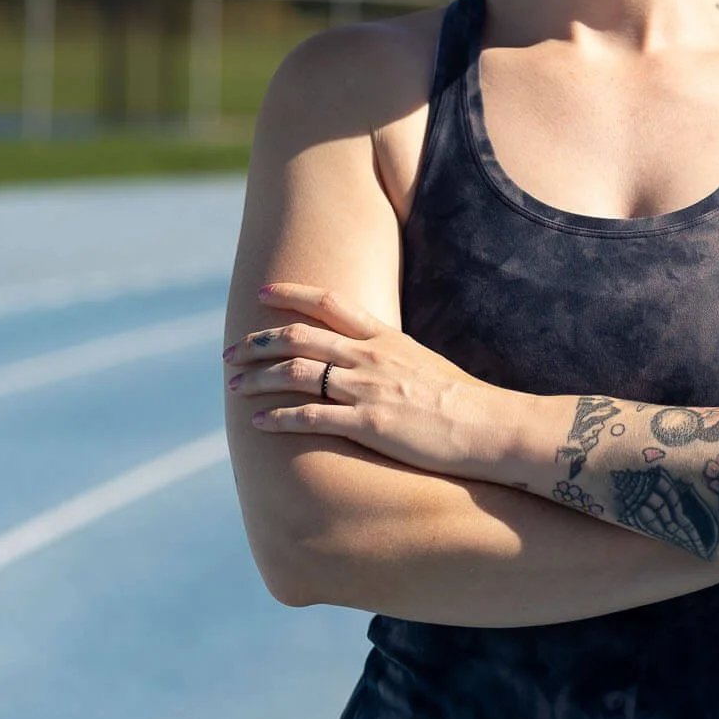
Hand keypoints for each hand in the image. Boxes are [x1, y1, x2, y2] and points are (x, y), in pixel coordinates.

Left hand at [223, 282, 512, 479]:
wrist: (488, 426)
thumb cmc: (461, 401)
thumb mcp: (422, 364)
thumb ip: (390, 358)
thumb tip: (366, 360)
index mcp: (385, 338)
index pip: (328, 303)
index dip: (290, 294)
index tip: (262, 293)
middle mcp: (370, 357)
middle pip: (299, 337)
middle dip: (257, 343)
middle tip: (230, 352)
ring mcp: (367, 390)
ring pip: (296, 373)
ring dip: (258, 378)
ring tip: (234, 387)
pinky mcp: (367, 425)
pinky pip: (309, 417)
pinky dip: (277, 418)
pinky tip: (257, 423)